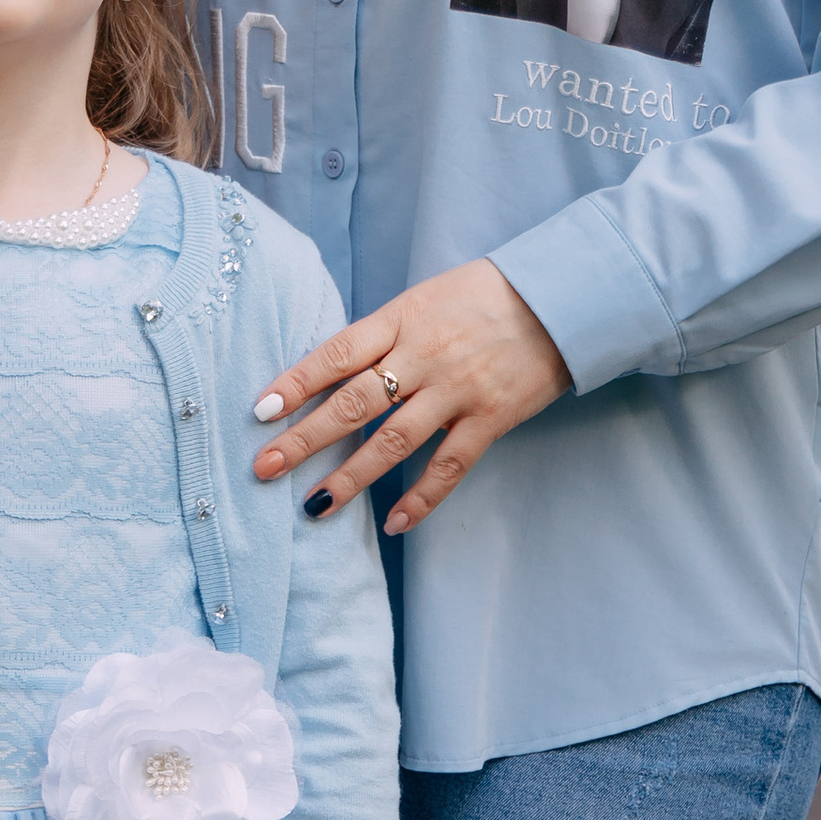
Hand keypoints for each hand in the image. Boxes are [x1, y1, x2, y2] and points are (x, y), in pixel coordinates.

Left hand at [251, 259, 569, 534]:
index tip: (260, 410)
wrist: (560, 297)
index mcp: (403, 320)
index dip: (296, 382)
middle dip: (305, 438)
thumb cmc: (484, 296)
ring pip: (394, 441)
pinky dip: (420, 498)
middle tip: (265, 467)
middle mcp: (425, 356)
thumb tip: (333, 373)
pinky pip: (449, 466)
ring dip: (351, 476)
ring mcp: (458, 390)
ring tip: (315, 506)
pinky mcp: (490, 418)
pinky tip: (392, 523)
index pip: (337, 353)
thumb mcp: (426, 299)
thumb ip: (384, 334)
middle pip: (354, 402)